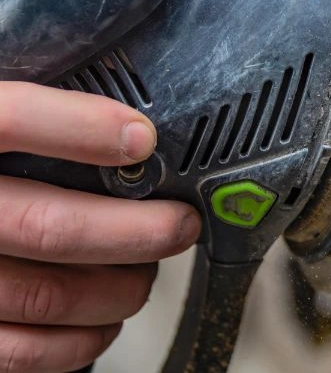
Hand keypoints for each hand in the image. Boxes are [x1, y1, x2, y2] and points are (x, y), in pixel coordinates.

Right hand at [0, 83, 199, 371]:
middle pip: (49, 226)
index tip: (142, 137)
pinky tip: (104, 320)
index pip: (8, 121)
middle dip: (139, 230)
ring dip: (121, 288)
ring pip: (49, 295)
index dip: (80, 129)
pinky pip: (24, 350)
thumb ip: (30, 117)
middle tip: (179, 224)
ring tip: (147, 270)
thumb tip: (122, 122)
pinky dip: (81, 340)